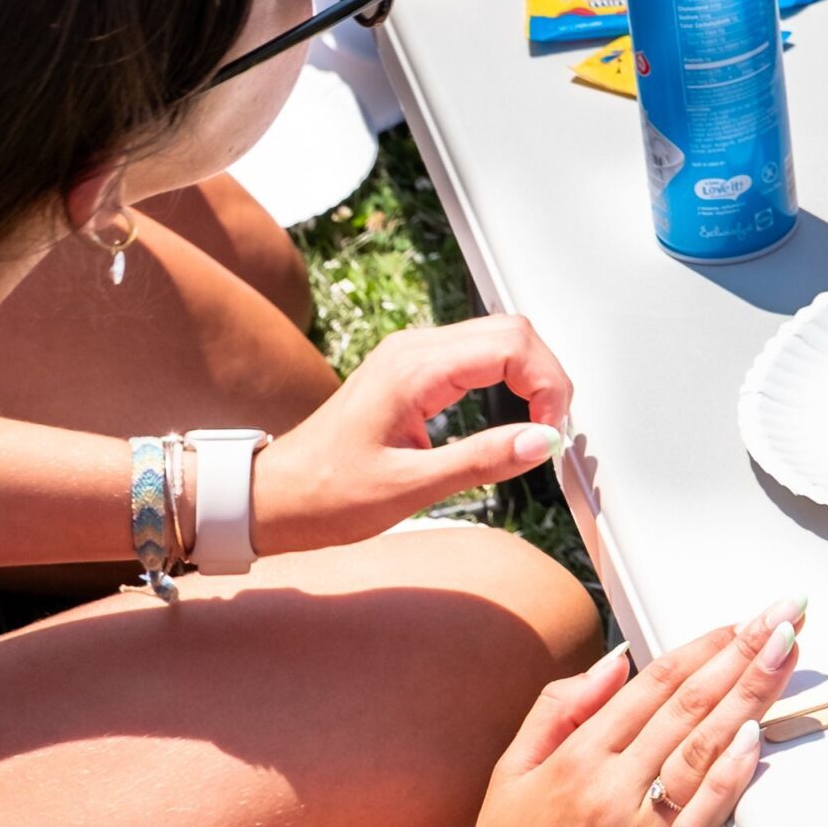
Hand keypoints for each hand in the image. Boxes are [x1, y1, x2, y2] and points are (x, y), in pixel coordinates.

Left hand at [252, 317, 569, 554]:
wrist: (276, 496)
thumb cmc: (328, 495)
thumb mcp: (411, 488)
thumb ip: (482, 460)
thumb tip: (541, 441)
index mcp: (415, 368)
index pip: (511, 344)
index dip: (547, 383)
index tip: (552, 431)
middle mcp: (414, 348)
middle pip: (510, 330)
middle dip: (545, 374)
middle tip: (551, 430)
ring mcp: (411, 354)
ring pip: (496, 336)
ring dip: (528, 373)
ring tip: (536, 425)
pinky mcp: (411, 369)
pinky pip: (474, 352)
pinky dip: (505, 375)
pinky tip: (509, 414)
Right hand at [470, 610, 800, 826]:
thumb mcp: (512, 773)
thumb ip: (558, 708)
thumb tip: (616, 661)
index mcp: (577, 758)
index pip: (654, 686)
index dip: (702, 648)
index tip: (739, 622)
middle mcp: (610, 790)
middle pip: (688, 707)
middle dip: (742, 655)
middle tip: (784, 616)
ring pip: (702, 752)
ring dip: (750, 697)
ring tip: (783, 656)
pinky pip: (698, 824)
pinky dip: (727, 781)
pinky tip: (753, 741)